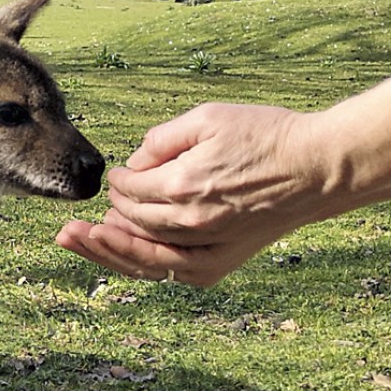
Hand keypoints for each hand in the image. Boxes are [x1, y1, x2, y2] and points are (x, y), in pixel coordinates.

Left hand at [57, 103, 330, 285]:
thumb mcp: (209, 118)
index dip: (117, 182)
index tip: (119, 174)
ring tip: (72, 242)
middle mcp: (192, 223)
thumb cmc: (266, 136)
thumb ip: (163, 139)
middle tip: (74, 219)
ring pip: (142, 259)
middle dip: (103, 217)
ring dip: (103, 251)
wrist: (319, 168)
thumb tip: (134, 162)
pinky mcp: (221, 263)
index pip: (129, 191)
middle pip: (128, 226)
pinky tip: (118, 258)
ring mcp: (208, 248)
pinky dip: (140, 265)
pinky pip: (170, 272)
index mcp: (185, 186)